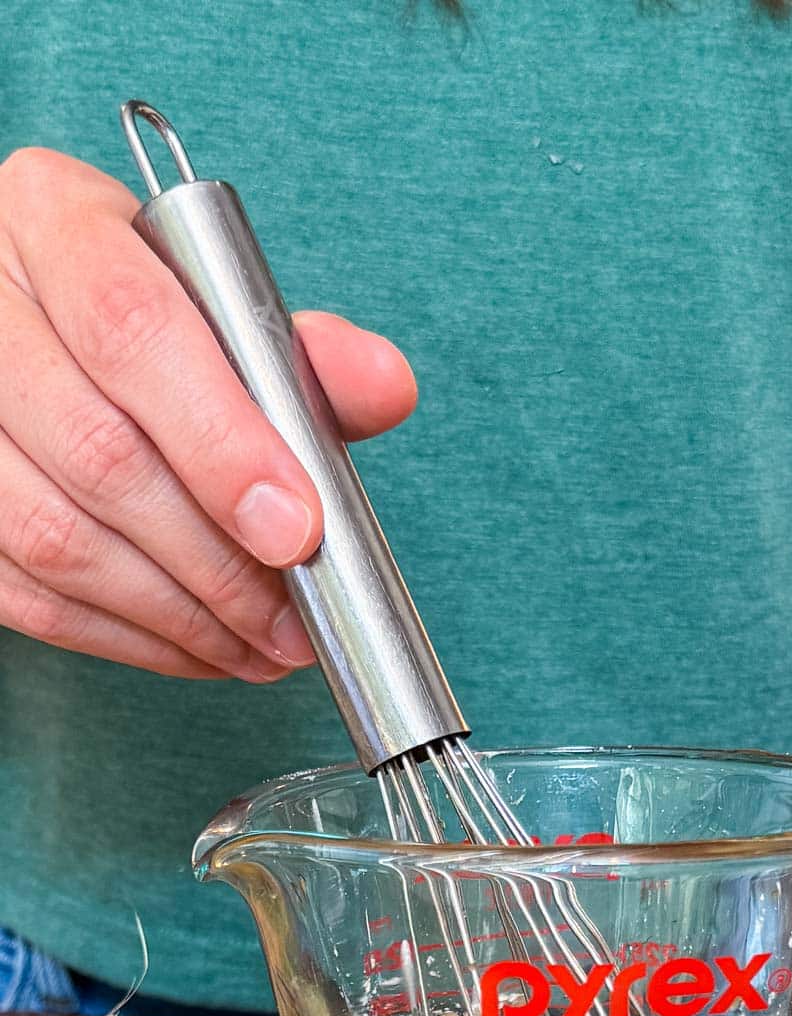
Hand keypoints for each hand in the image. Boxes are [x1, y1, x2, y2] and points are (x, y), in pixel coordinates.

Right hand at [0, 148, 415, 678]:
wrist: (50, 343)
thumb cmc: (148, 323)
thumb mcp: (221, 306)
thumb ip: (303, 352)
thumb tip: (384, 385)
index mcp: (54, 221)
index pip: (135, 329)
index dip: (225, 443)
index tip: (299, 526)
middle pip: (98, 450)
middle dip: (218, 558)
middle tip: (294, 615)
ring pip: (57, 537)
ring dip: (180, 615)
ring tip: (263, 643)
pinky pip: (33, 596)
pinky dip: (130, 638)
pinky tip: (202, 647)